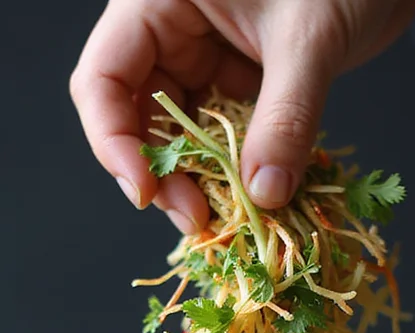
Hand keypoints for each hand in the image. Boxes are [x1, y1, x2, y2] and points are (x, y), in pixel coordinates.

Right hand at [69, 0, 414, 232]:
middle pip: (134, 119)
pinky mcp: (235, 85)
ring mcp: (202, 60)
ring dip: (199, 185)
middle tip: (197, 220)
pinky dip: (234, 174)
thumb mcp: (311, 37)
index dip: (113, 140)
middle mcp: (171, 31)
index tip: (145, 191)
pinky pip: (220, 141)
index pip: (103, 77)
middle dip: (163, 175)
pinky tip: (253, 201)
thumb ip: (286, 116)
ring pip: (178, 139)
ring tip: (227, 221)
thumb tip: (264, 193)